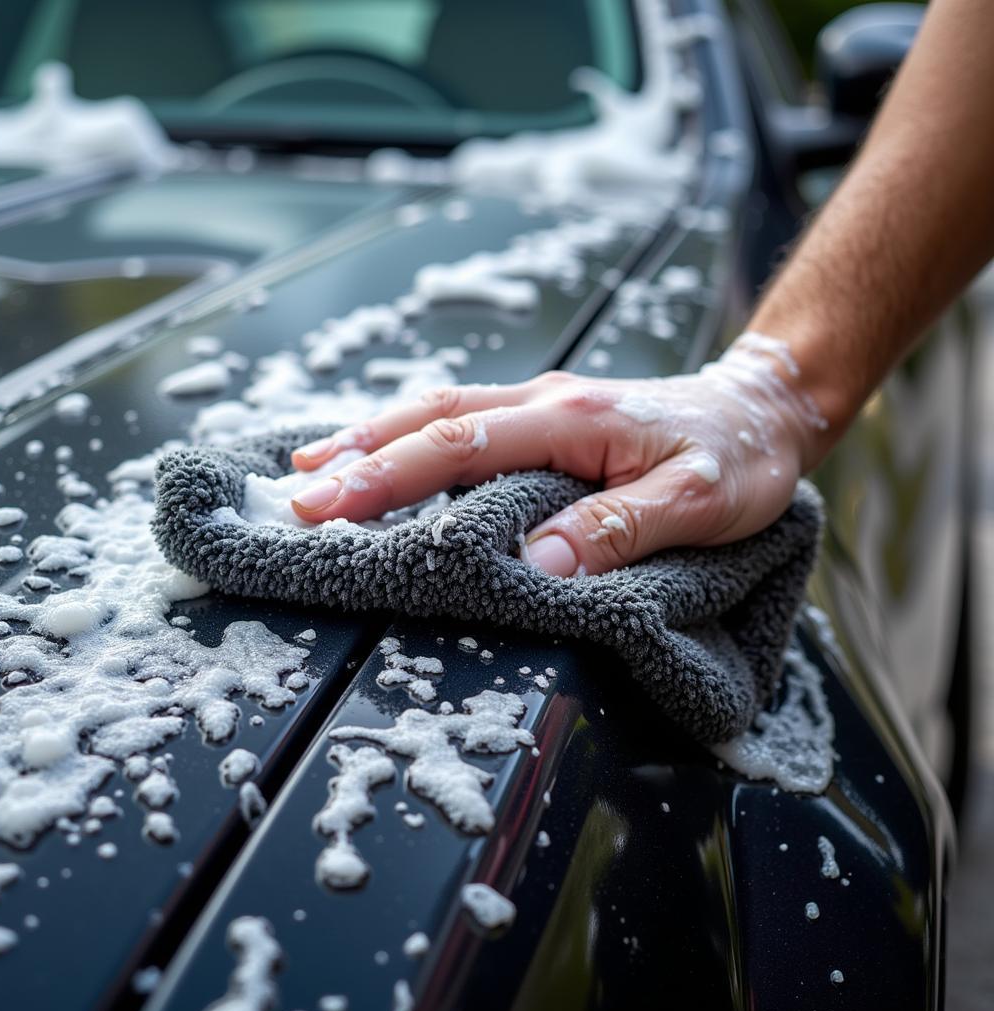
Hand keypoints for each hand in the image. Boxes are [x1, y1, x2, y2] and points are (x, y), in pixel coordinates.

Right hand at [289, 336, 826, 575]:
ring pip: (440, 409)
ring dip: (374, 436)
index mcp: (573, 420)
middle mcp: (546, 401)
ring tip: (313, 467)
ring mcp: (543, 403)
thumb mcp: (699, 502)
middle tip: (295, 496)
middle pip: (433, 419)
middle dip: (359, 457)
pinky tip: (383, 450)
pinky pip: (464, 415)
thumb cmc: (737, 458)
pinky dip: (412, 432)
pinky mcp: (546, 415)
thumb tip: (539, 563)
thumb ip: (620, 529)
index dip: (391, 476)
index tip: (331, 506)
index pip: (462, 444)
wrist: (760, 407)